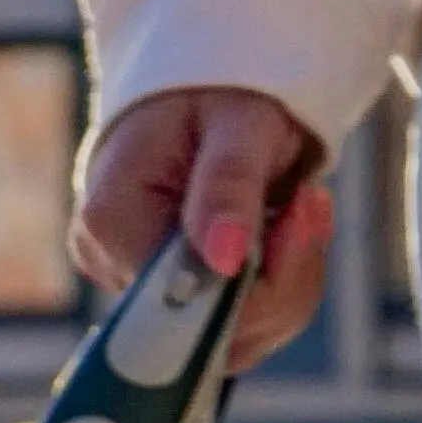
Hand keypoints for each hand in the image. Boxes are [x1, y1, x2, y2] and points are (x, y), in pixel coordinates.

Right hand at [72, 88, 335, 361]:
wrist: (208, 82)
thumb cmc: (220, 87)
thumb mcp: (237, 122)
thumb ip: (227, 188)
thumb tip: (225, 262)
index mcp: (112, 220)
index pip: (180, 302)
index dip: (252, 284)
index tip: (298, 213)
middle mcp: (111, 264)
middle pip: (205, 335)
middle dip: (281, 281)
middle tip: (310, 202)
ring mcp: (133, 285)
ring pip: (228, 340)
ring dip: (288, 282)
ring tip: (301, 205)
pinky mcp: (163, 294)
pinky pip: (232, 325)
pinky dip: (278, 285)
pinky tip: (286, 229)